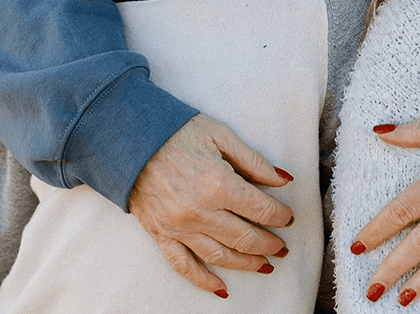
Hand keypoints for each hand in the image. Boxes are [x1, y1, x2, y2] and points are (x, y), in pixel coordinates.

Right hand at [128, 114, 294, 296]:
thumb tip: (283, 180)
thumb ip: (253, 161)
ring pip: (221, 256)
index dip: (279, 216)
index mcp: (218, 183)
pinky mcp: (161, 235)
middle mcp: (201, 211)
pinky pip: (184, 266)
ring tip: (264, 264)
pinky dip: (204, 281)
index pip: (260, 209)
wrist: (131, 138)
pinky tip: (222, 288)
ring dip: (247, 263)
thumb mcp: (220, 134)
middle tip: (282, 246)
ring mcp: (179, 227)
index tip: (287, 217)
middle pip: (245, 237)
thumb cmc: (177, 131)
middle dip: (269, 243)